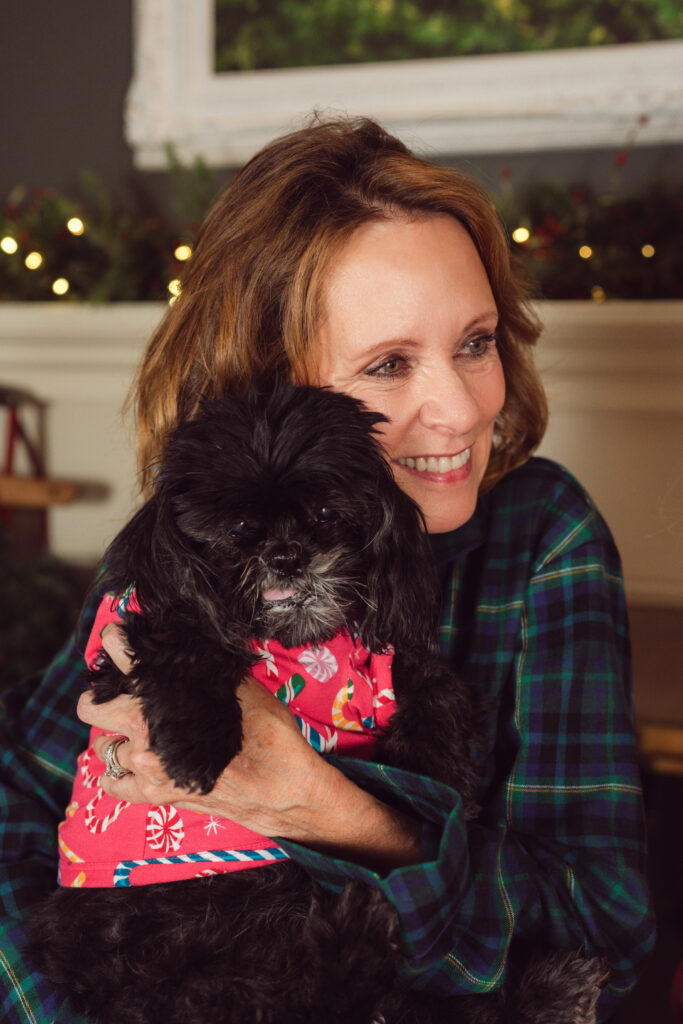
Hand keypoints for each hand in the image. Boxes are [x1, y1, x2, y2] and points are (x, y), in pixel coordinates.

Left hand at [78, 623, 421, 868]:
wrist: (284, 785)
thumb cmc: (268, 732)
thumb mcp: (240, 686)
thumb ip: (205, 669)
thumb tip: (191, 647)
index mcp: (162, 698)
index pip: (121, 660)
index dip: (115, 644)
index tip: (116, 639)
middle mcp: (146, 731)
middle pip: (92, 708)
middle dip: (100, 697)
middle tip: (118, 694)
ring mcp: (147, 767)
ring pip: (104, 747)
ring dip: (115, 737)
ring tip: (132, 732)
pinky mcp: (155, 795)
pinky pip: (115, 785)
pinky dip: (116, 774)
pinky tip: (127, 765)